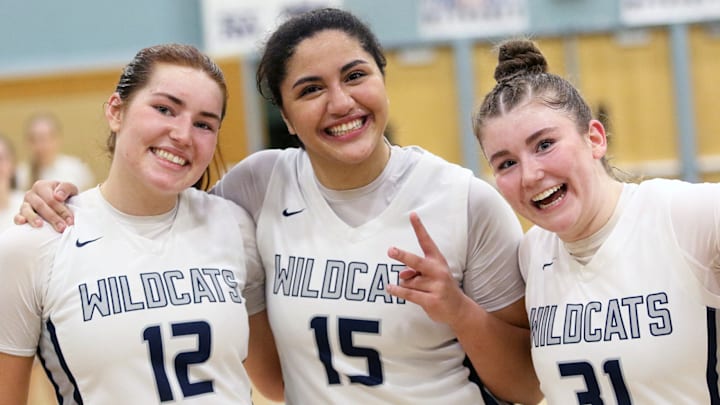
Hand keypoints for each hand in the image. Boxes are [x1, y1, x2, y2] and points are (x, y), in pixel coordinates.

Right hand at [14, 180, 78, 231]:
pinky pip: (17, 216)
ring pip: (26, 210)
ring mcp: (25, 204)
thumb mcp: (70, 189)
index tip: (70, 221)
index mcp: (42, 186)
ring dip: (34, 218)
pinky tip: (23, 222)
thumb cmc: (64, 195)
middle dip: (52, 218)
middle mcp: (31, 194)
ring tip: (40, 225)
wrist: (60, 202)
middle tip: (62, 228)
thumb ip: (66, 188)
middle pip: (40, 206)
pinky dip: (19, 219)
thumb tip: (58, 196)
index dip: (61, 210)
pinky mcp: (21, 214)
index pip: (51, 199)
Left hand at [387, 212, 467, 326]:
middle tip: (391, 251)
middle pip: (416, 261)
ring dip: (407, 285)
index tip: (412, 215)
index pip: (427, 241)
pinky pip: (409, 293)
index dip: (419, 228)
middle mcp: (438, 271)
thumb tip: (401, 274)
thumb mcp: (431, 275)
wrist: (458, 309)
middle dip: (403, 256)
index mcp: (438, 261)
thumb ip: (415, 271)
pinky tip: (390, 288)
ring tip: (419, 290)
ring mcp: (436, 286)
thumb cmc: (441, 287)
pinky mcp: (432, 300)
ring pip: (409, 282)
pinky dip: (398, 291)